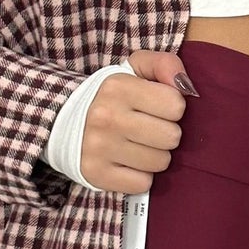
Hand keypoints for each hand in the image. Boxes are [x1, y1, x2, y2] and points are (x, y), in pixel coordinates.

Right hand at [77, 50, 197, 192]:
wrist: (61, 120)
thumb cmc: (110, 95)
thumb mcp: (134, 68)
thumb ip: (165, 64)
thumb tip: (187, 87)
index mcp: (118, 87)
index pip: (176, 105)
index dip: (172, 107)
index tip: (157, 108)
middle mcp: (107, 117)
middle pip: (172, 137)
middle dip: (166, 134)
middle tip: (149, 129)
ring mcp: (99, 148)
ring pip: (160, 162)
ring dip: (155, 156)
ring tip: (138, 145)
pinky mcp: (96, 174)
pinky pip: (143, 183)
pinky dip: (140, 176)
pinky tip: (128, 162)